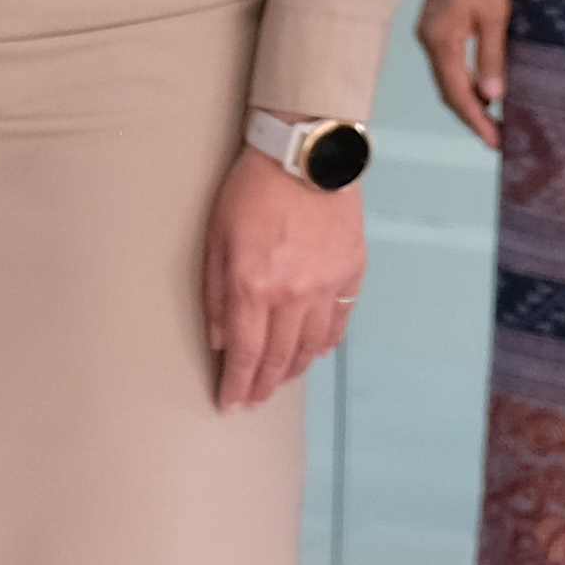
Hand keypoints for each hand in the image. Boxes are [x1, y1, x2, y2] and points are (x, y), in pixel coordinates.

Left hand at [205, 146, 363, 414]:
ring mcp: (326, 287)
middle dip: (263, 385)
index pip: (245, 352)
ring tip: (277, 380)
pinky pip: (337, 324)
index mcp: (253, 287)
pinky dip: (322, 344)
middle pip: (279, 357)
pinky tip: (311, 352)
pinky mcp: (351, 275)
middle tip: (252, 401)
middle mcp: (293, 296)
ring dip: (292, 369)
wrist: (305, 160)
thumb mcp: (214, 238)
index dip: (237, 383)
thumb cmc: (249, 192)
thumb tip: (218, 337)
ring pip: (311, 346)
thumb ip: (216, 293)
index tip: (230, 403)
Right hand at [422, 0, 512, 146]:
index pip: (458, 93)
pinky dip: (463, 81)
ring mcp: (429, 33)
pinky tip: (481, 86)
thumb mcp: (495, 17)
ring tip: (492, 119)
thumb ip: (491, 58)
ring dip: (467, 100)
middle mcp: (429, 41)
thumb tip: (492, 97)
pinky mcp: (434, 25)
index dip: (477, 120)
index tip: (496, 141)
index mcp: (441, 41)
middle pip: (448, 90)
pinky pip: (447, 63)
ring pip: (446, 78)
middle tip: (497, 138)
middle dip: (471, 116)